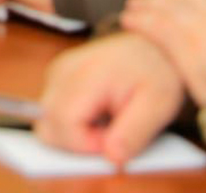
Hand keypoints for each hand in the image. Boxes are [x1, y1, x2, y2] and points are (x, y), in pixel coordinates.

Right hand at [37, 32, 187, 166]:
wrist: (151, 46)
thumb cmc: (156, 74)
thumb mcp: (158, 106)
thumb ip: (135, 134)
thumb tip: (111, 159)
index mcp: (87, 74)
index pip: (65, 124)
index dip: (87, 145)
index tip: (115, 140)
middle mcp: (62, 71)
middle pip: (48, 128)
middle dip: (78, 144)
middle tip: (111, 132)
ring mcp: (55, 73)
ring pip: (47, 125)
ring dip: (74, 135)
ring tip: (106, 122)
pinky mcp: (54, 78)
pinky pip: (52, 115)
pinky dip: (71, 124)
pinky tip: (97, 114)